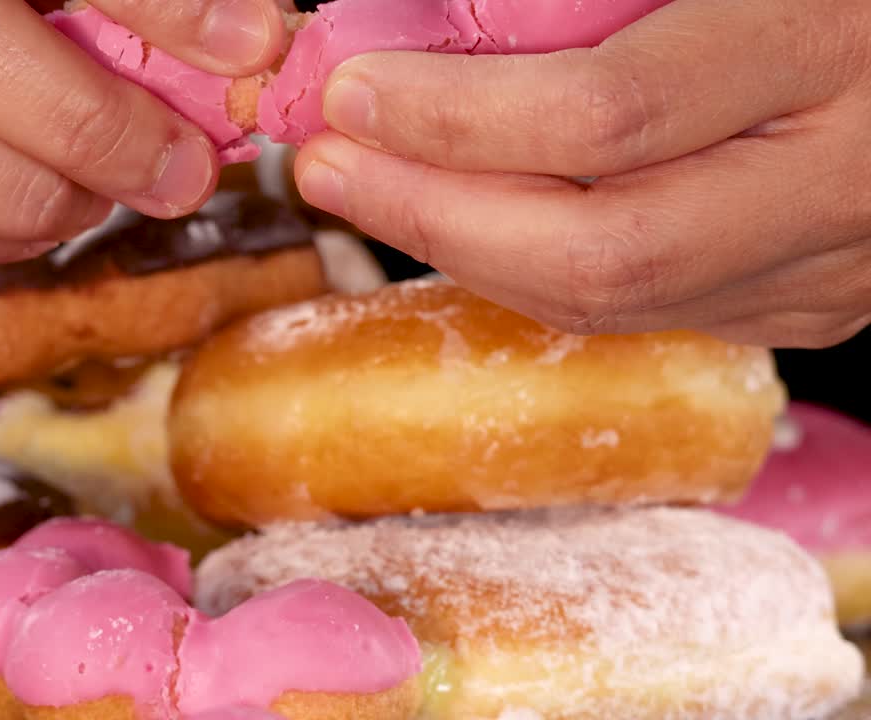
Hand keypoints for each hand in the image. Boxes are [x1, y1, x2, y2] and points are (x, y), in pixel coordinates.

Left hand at [295, 0, 870, 347]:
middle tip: (328, 166)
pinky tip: (474, 219)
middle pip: (596, 254)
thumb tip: (436, 20)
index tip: (351, 93)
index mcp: (826, 45)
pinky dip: (537, 268)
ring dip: (466, 251)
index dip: (457, 118)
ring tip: (372, 190)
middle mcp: (839, 181)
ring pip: (610, 300)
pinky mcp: (817, 300)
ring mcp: (833, 263)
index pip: (608, 116)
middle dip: (431, 217)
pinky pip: (647, 307)